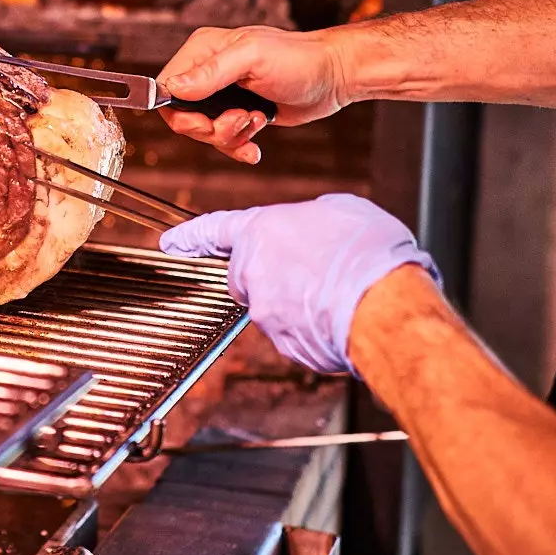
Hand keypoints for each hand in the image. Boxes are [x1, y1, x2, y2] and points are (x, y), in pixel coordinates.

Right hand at [158, 26, 351, 162]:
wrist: (333, 77)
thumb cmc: (298, 60)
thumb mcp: (252, 59)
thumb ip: (211, 72)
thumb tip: (174, 88)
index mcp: (203, 50)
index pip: (166, 86)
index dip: (179, 112)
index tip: (204, 122)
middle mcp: (208, 72)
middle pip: (182, 115)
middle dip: (211, 128)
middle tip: (241, 120)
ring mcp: (224, 94)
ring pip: (204, 131)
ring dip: (230, 136)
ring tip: (257, 121)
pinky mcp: (239, 112)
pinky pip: (223, 139)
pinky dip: (238, 146)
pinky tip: (255, 145)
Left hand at [159, 193, 439, 373]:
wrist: (385, 305)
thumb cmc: (368, 252)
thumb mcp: (340, 210)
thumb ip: (309, 220)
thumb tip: (310, 231)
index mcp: (260, 232)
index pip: (214, 230)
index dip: (191, 236)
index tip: (170, 243)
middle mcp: (253, 273)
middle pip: (249, 275)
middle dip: (274, 274)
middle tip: (316, 269)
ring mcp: (266, 313)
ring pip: (277, 305)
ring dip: (301, 300)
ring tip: (342, 290)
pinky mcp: (286, 345)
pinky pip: (297, 333)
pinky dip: (315, 326)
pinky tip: (343, 314)